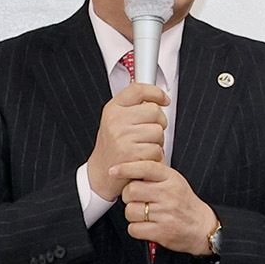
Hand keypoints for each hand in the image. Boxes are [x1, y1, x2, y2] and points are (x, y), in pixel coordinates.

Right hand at [86, 84, 168, 200]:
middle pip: (154, 111)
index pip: (138, 90)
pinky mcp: (131, 153)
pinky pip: (156, 149)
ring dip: (157, 142)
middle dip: (159, 123)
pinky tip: (143, 158)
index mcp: (113, 109)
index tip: (163, 99)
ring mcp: (123, 136)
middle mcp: (116, 120)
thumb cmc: (112, 147)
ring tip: (144, 147)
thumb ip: (133, 108)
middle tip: (150, 132)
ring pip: (158, 131)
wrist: (101, 173)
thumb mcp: (116, 122)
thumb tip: (158, 98)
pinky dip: (155, 157)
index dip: (156, 93)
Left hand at [117, 160, 217, 255]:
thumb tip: (128, 165)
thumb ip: (154, 173)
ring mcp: (165, 214)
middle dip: (128, 197)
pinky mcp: (162, 232)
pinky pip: (134, 228)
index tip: (114, 170)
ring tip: (144, 214)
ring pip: (130, 211)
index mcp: (171, 179)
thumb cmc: (184, 203)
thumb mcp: (174, 181)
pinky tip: (146, 225)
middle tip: (137, 200)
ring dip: (132, 214)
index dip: (126, 168)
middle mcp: (168, 194)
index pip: (145, 168)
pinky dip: (136, 229)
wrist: (202, 227)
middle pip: (131, 191)